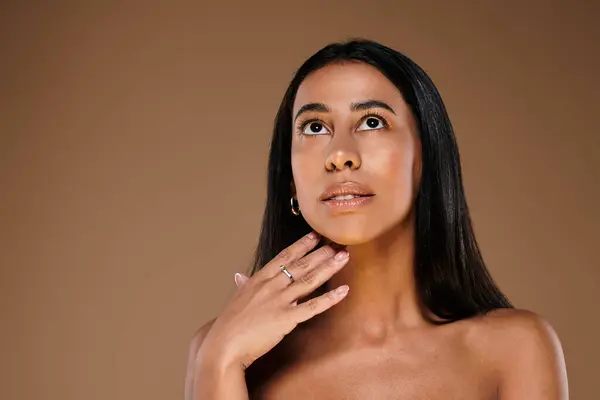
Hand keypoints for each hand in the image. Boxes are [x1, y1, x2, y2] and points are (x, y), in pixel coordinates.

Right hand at [198, 231, 349, 371]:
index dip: (302, 245)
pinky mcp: (286, 319)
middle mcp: (271, 286)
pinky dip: (329, 298)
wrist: (223, 345)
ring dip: (329, 267)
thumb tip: (239, 276)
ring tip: (343, 257)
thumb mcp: (237, 298)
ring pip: (309, 280)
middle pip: (301, 264)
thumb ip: (243, 285)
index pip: (285, 256)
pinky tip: (343, 291)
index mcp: (259, 279)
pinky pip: (313, 307)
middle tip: (338, 243)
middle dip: (321, 253)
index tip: (315, 235)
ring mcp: (279, 301)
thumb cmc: (229, 324)